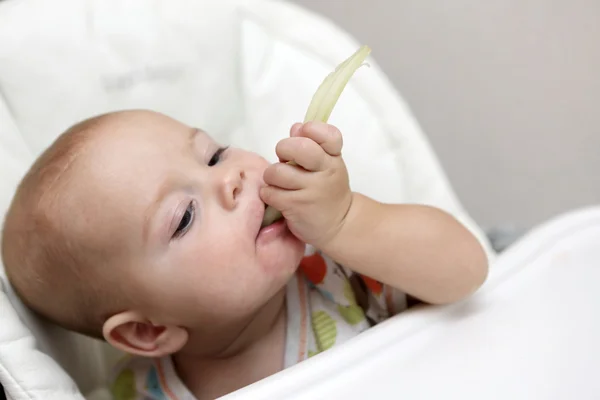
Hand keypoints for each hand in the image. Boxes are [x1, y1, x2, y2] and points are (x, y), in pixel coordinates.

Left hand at [260, 122, 352, 247]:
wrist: (339, 225)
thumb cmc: (327, 190)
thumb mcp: (327, 165)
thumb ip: (312, 145)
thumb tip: (296, 128)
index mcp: (334, 158)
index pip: (328, 134)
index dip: (312, 129)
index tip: (303, 135)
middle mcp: (325, 171)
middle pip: (298, 147)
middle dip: (283, 149)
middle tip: (284, 160)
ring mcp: (311, 190)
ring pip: (277, 171)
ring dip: (271, 176)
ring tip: (278, 182)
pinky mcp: (296, 207)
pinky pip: (270, 192)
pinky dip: (268, 194)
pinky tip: (277, 197)